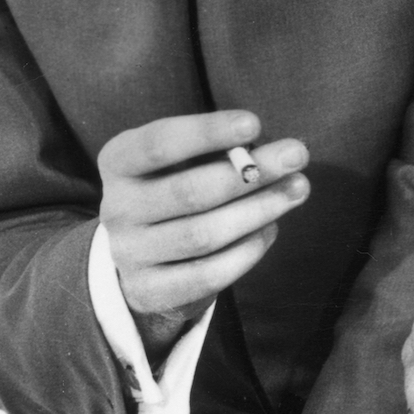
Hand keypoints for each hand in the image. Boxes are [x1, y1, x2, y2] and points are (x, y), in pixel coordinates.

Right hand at [97, 110, 309, 353]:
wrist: (144, 255)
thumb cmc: (177, 188)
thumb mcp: (183, 160)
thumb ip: (218, 152)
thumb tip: (272, 151)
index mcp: (119, 162)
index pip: (158, 144)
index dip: (206, 132)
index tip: (254, 122)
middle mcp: (116, 208)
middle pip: (189, 192)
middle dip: (250, 173)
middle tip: (296, 155)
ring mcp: (129, 254)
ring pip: (203, 235)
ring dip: (259, 209)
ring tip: (297, 189)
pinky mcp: (150, 291)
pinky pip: (208, 274)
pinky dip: (248, 250)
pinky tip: (271, 229)